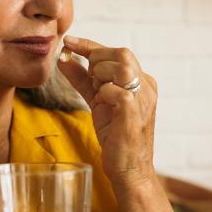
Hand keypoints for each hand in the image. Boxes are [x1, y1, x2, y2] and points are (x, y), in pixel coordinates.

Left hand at [56, 35, 158, 186]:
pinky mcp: (134, 112)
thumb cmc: (116, 136)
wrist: (129, 170)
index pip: (117, 52)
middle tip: (91, 83)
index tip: (68, 41)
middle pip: (121, 53)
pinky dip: (103, 93)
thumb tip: (64, 59)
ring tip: (99, 94)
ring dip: (101, 76)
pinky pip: (116, 90)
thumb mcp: (97, 101)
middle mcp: (147, 86)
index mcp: (142, 81)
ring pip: (121, 66)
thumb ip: (83, 79)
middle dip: (97, 61)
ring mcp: (143, 98)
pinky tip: (102, 104)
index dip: (90, 45)